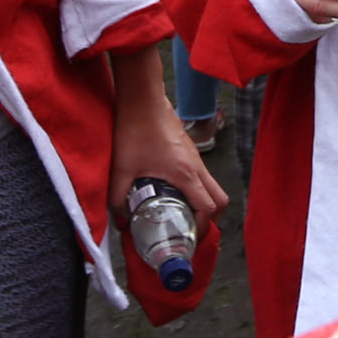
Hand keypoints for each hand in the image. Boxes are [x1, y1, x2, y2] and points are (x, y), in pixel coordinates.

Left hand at [108, 44, 228, 225]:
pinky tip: (174, 193)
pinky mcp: (190, 151)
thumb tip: (119, 221)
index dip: (203, 228)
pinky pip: (203, 177)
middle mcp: (197, 166)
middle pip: (220, 199)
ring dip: (204, 204)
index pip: (208, 207)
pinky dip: (197, 190)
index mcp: (185, 174)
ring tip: (182, 215)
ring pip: (213, 187)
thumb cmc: (134, 130)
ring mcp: (196, 157)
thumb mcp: (121, 169)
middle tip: (190, 230)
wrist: (142, 98)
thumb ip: (117, 198)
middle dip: (211, 219)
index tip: (188, 238)